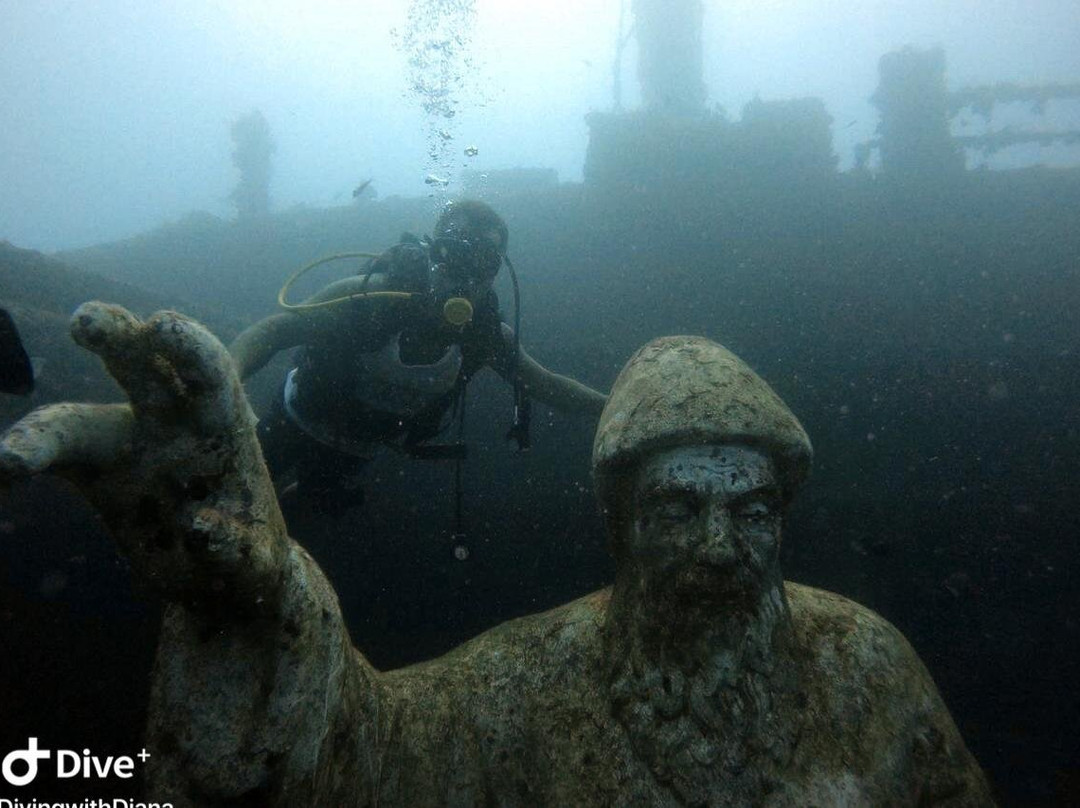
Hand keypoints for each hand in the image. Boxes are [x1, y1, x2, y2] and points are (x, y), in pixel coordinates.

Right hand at [0, 302, 288, 612]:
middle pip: (139, 367)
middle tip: (85, 321)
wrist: (218, 581)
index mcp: (223, 426)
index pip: (209, 372)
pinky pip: (51, 460)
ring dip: (41, 431)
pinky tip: (2, 475)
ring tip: (10, 460)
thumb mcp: (255, 561)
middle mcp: (170, 422)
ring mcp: (126, 446)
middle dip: (114, 334)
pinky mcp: (93, 475)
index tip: (160, 326)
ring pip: (77, 421)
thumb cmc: (248, 557)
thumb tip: (198, 525)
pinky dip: (21, 463)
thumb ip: (233, 545)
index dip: (188, 346)